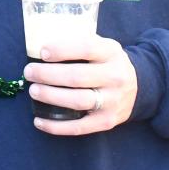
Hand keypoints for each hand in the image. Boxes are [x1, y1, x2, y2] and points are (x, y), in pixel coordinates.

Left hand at [23, 35, 137, 135]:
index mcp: (110, 52)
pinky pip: (79, 127)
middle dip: (48, 75)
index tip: (42, 52)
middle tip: (29, 72)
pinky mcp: (107, 122)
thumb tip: (38, 45)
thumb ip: (78, 42)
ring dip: (51, 96)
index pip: (86, 48)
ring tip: (33, 91)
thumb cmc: (107, 61)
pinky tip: (39, 121)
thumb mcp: (101, 44)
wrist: (139, 86)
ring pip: (78, 101)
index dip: (62, 50)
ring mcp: (112, 101)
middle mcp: (114, 77)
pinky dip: (56, 126)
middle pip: (77, 77)